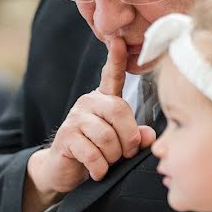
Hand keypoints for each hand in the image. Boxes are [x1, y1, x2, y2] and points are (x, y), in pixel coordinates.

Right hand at [26, 37, 155, 206]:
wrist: (62, 171)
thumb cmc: (95, 154)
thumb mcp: (119, 145)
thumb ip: (135, 136)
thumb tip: (148, 135)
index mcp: (104, 100)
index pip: (111, 75)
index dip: (116, 58)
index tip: (119, 39)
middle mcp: (88, 103)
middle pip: (120, 112)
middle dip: (129, 139)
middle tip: (126, 154)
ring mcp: (75, 118)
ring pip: (107, 137)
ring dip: (113, 157)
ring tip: (108, 164)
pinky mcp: (66, 137)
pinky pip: (92, 153)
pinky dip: (99, 168)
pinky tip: (96, 172)